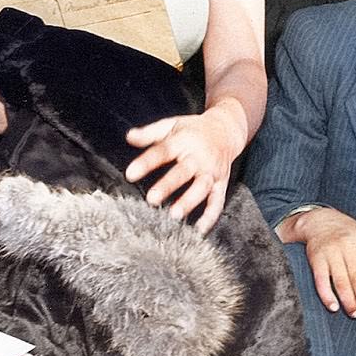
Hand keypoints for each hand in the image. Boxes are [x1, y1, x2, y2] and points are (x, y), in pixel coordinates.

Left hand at [125, 106, 243, 232]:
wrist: (227, 129)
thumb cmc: (194, 130)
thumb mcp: (172, 125)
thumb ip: (150, 133)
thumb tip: (129, 137)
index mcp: (184, 141)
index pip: (163, 151)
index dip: (146, 163)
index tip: (130, 174)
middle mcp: (200, 157)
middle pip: (183, 172)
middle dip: (168, 186)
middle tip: (152, 199)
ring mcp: (212, 172)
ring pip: (201, 188)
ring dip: (189, 202)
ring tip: (174, 214)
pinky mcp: (221, 183)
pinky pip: (217, 201)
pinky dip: (210, 216)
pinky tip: (199, 230)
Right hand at [283, 207, 355, 317]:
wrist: (319, 221)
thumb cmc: (348, 236)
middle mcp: (348, 244)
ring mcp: (331, 251)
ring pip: (341, 281)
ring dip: (349, 301)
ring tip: (355, 314)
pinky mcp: (316, 258)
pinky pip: (322, 281)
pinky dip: (327, 296)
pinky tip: (334, 307)